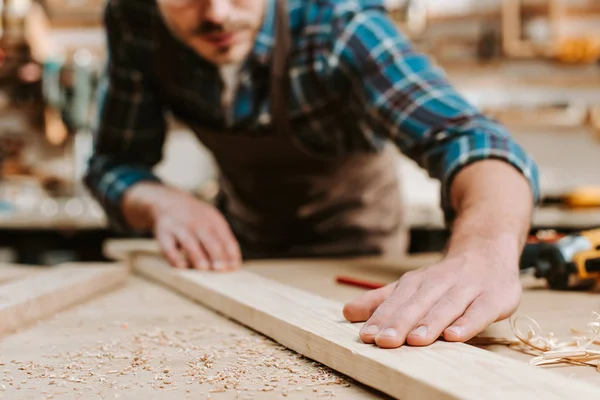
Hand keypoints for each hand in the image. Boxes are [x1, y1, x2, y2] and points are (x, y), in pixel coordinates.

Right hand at [123, 183, 241, 270]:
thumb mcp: (213, 222)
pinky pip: (169, 248)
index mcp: (214, 221)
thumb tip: (233, 266)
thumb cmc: (197, 219)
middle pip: (209, 240)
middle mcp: (197, 223)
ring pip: (189, 243)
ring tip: (204, 269)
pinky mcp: (164, 235)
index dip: (230, 253)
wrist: (169, 201)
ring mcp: (180, 228)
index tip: (234, 267)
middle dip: (216, 254)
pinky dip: (175, 258)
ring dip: (197, 256)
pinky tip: (182, 267)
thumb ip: (224, 241)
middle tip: (221, 269)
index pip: (226, 238)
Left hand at [342, 246, 521, 347]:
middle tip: (384, 341)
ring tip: (415, 340)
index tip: (366, 336)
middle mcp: (439, 283)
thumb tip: (346, 312)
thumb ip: (381, 300)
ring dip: (430, 323)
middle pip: (418, 304)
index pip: (396, 301)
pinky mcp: (493, 297)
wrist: (487, 250)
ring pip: (446, 306)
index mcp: (417, 282)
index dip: (381, 318)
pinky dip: (468, 323)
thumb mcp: (412, 286)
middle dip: (400, 322)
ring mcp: (467, 288)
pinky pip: (479, 311)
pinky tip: (455, 336)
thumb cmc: (445, 278)